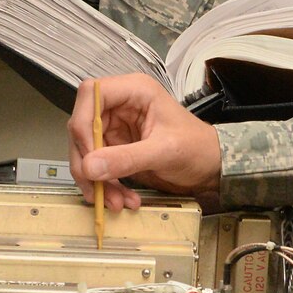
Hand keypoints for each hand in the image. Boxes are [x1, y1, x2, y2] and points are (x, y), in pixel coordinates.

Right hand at [69, 74, 222, 209]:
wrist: (210, 168)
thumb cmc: (197, 148)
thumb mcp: (164, 152)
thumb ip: (126, 158)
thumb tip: (90, 166)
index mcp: (135, 91)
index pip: (92, 94)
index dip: (83, 124)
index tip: (89, 156)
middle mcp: (120, 105)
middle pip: (82, 126)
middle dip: (88, 162)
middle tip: (97, 189)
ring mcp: (116, 127)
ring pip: (87, 151)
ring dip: (95, 180)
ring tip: (115, 201)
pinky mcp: (115, 148)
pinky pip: (97, 166)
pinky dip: (104, 186)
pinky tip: (120, 198)